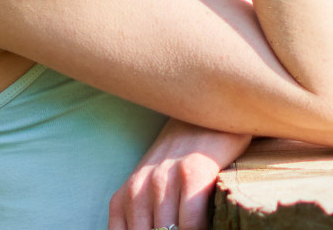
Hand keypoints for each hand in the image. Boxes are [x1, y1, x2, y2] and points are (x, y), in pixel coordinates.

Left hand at [108, 119, 250, 229]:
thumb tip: (152, 228)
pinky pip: (191, 223)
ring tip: (192, 227)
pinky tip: (207, 226)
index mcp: (125, 196)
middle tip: (174, 229)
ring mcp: (165, 178)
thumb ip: (143, 217)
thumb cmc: (180, 160)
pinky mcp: (193, 172)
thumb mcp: (151, 190)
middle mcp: (140, 187)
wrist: (204, 114)